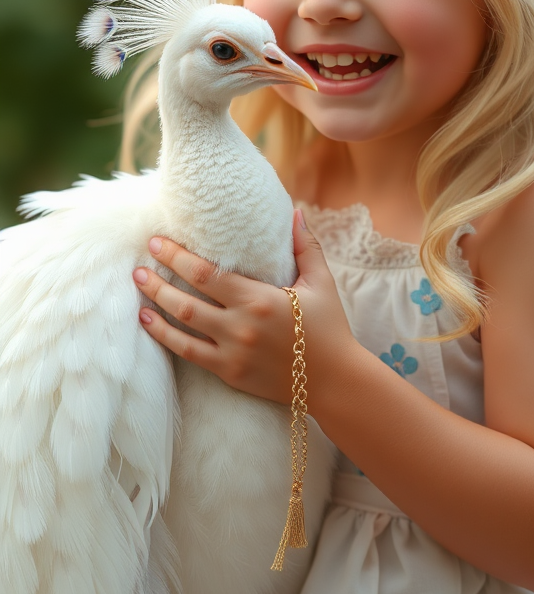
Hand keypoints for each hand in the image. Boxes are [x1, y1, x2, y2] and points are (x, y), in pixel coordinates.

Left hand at [132, 210, 354, 408]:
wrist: (335, 381)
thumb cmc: (329, 327)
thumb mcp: (321, 282)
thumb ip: (305, 247)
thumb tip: (295, 212)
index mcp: (260, 299)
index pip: (207, 273)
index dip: (178, 257)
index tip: (158, 242)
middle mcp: (241, 326)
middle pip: (187, 299)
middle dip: (158, 279)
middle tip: (139, 264)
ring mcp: (232, 353)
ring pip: (183, 326)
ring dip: (157, 305)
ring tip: (140, 286)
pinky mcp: (230, 373)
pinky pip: (189, 354)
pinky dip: (165, 337)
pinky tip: (148, 323)